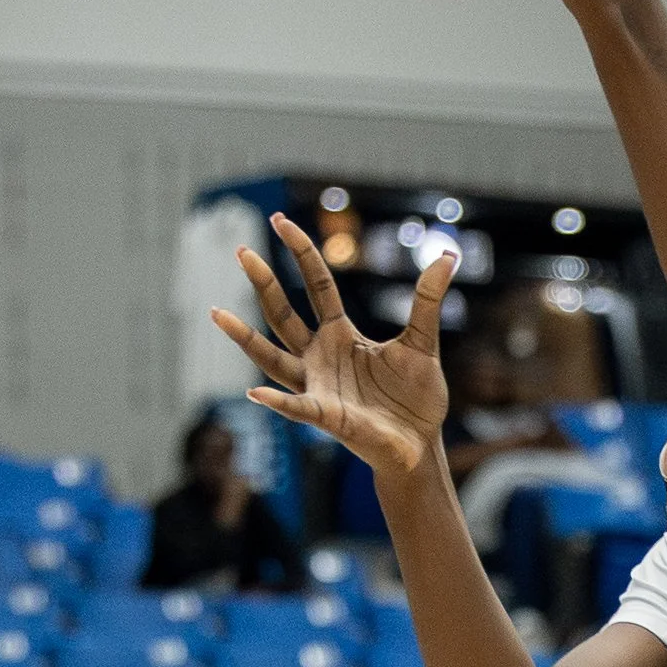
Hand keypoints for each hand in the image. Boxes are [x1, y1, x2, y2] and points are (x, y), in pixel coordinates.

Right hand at [214, 214, 453, 479]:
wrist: (420, 445)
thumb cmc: (415, 398)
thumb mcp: (423, 343)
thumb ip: (427, 301)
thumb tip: (448, 255)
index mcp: (341, 335)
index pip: (316, 285)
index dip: (301, 252)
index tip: (279, 220)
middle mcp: (321, 357)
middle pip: (284, 314)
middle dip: (264, 283)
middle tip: (241, 251)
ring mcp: (318, 387)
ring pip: (273, 358)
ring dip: (246, 339)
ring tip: (218, 313)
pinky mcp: (327, 417)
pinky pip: (298, 407)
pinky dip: (278, 402)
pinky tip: (256, 392)